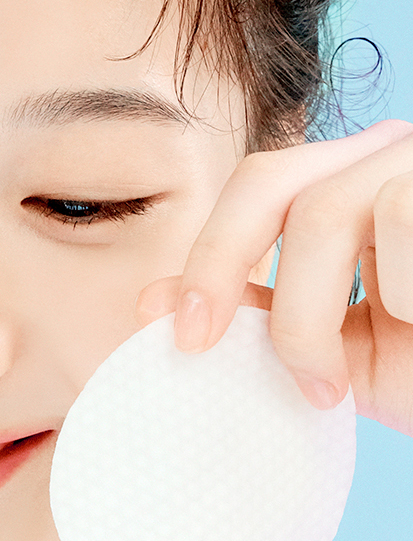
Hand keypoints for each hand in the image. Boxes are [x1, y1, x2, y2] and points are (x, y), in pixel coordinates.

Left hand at [135, 119, 412, 436]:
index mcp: (354, 182)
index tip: (177, 332)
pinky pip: (400, 222)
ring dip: (310, 317)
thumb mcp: (350, 351)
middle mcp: (390, 156)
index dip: (207, 253)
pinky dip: (399, 294)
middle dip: (222, 263)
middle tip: (203, 343)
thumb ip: (270, 320)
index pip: (260, 188)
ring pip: (329, 212)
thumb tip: (153, 304)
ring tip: (331, 384)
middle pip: (271, 179)